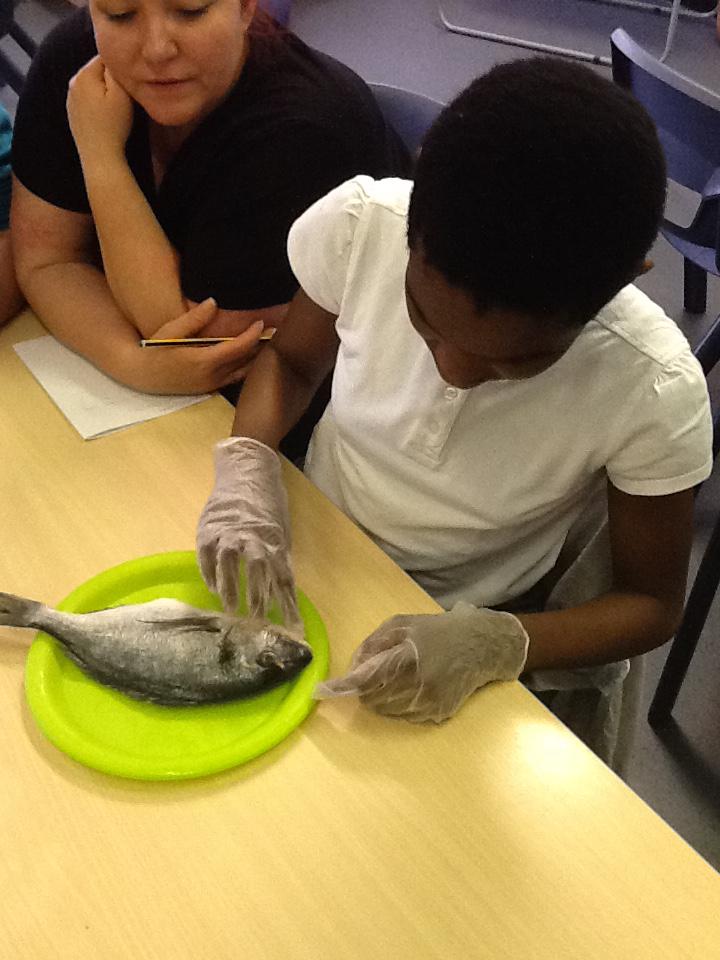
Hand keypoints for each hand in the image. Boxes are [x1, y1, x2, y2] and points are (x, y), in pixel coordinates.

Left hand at [67, 56, 133, 161]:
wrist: (99, 156)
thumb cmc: (113, 125)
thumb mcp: (121, 94)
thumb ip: (116, 71)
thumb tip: (113, 57)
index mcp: (84, 74)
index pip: (105, 57)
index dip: (120, 67)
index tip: (130, 81)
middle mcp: (73, 82)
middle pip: (96, 70)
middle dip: (110, 78)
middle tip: (126, 94)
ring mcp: (70, 98)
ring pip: (92, 84)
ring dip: (103, 90)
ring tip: (116, 105)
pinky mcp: (72, 112)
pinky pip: (87, 98)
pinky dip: (96, 102)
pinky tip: (104, 115)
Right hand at [125, 299, 265, 393]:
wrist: (143, 375)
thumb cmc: (155, 350)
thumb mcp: (171, 330)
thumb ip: (195, 318)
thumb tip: (213, 302)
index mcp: (204, 361)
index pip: (238, 348)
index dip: (253, 335)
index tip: (262, 323)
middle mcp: (212, 376)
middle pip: (246, 361)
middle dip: (261, 346)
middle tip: (277, 331)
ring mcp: (212, 385)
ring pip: (243, 373)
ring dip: (257, 358)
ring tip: (270, 343)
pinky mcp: (210, 389)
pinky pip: (235, 378)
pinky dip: (246, 367)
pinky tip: (253, 357)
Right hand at [197, 437, 300, 625]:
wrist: (246, 471)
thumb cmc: (268, 504)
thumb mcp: (281, 531)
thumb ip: (279, 559)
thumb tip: (283, 591)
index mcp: (274, 541)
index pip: (284, 578)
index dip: (288, 604)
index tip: (293, 627)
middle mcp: (253, 538)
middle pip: (258, 572)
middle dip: (259, 599)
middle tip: (258, 622)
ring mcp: (229, 533)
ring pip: (230, 565)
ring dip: (231, 589)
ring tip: (231, 610)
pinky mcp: (209, 530)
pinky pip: (207, 556)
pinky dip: (209, 574)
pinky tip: (211, 590)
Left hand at [315, 602, 528, 721]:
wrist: (482, 646)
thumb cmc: (438, 631)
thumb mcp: (401, 625)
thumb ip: (373, 645)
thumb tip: (352, 669)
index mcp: (408, 660)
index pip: (365, 681)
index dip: (342, 687)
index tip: (321, 691)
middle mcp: (419, 687)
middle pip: (372, 700)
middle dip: (364, 688)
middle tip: (374, 669)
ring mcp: (429, 705)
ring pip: (385, 711)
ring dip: (381, 697)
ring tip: (398, 674)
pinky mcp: (438, 715)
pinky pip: (404, 716)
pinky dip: (398, 704)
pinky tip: (414, 685)